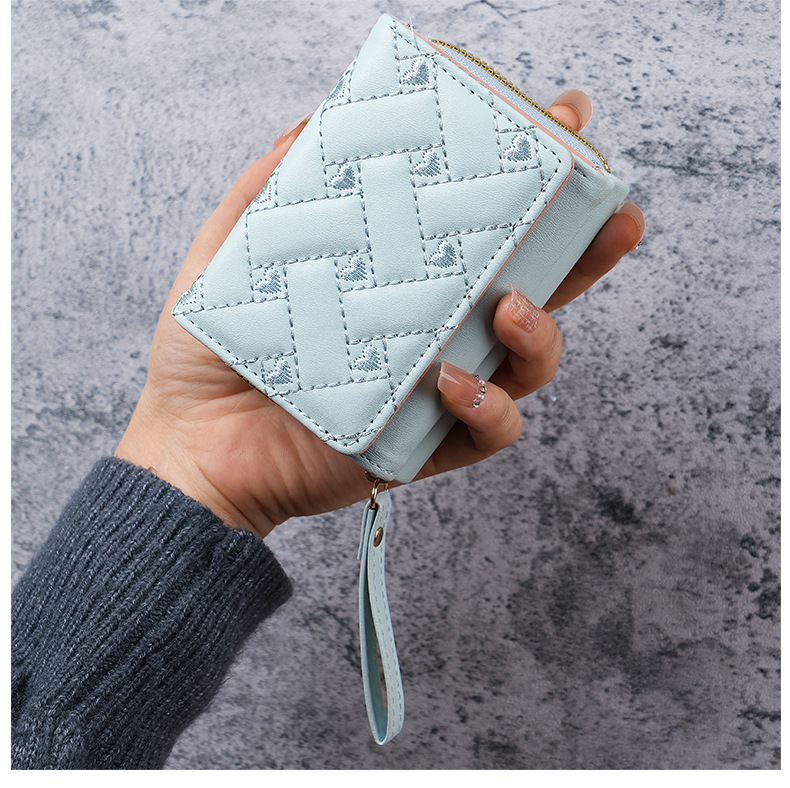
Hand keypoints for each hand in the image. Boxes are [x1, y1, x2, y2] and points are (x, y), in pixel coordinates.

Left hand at [115, 92, 644, 537]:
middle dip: (585, 249)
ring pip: (531, 360)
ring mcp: (437, 389)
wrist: (193, 448)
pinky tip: (453, 381)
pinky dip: (490, 404)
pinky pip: (493, 428)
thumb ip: (271, 189)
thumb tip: (312, 124)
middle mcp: (432, 332)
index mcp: (400, 284)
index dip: (528, 184)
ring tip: (511, 307)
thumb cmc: (211, 357)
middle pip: (532, 287)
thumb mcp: (230, 253)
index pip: (478, 230)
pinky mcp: (429, 444)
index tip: (564, 129)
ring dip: (542, 330)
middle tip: (614, 212)